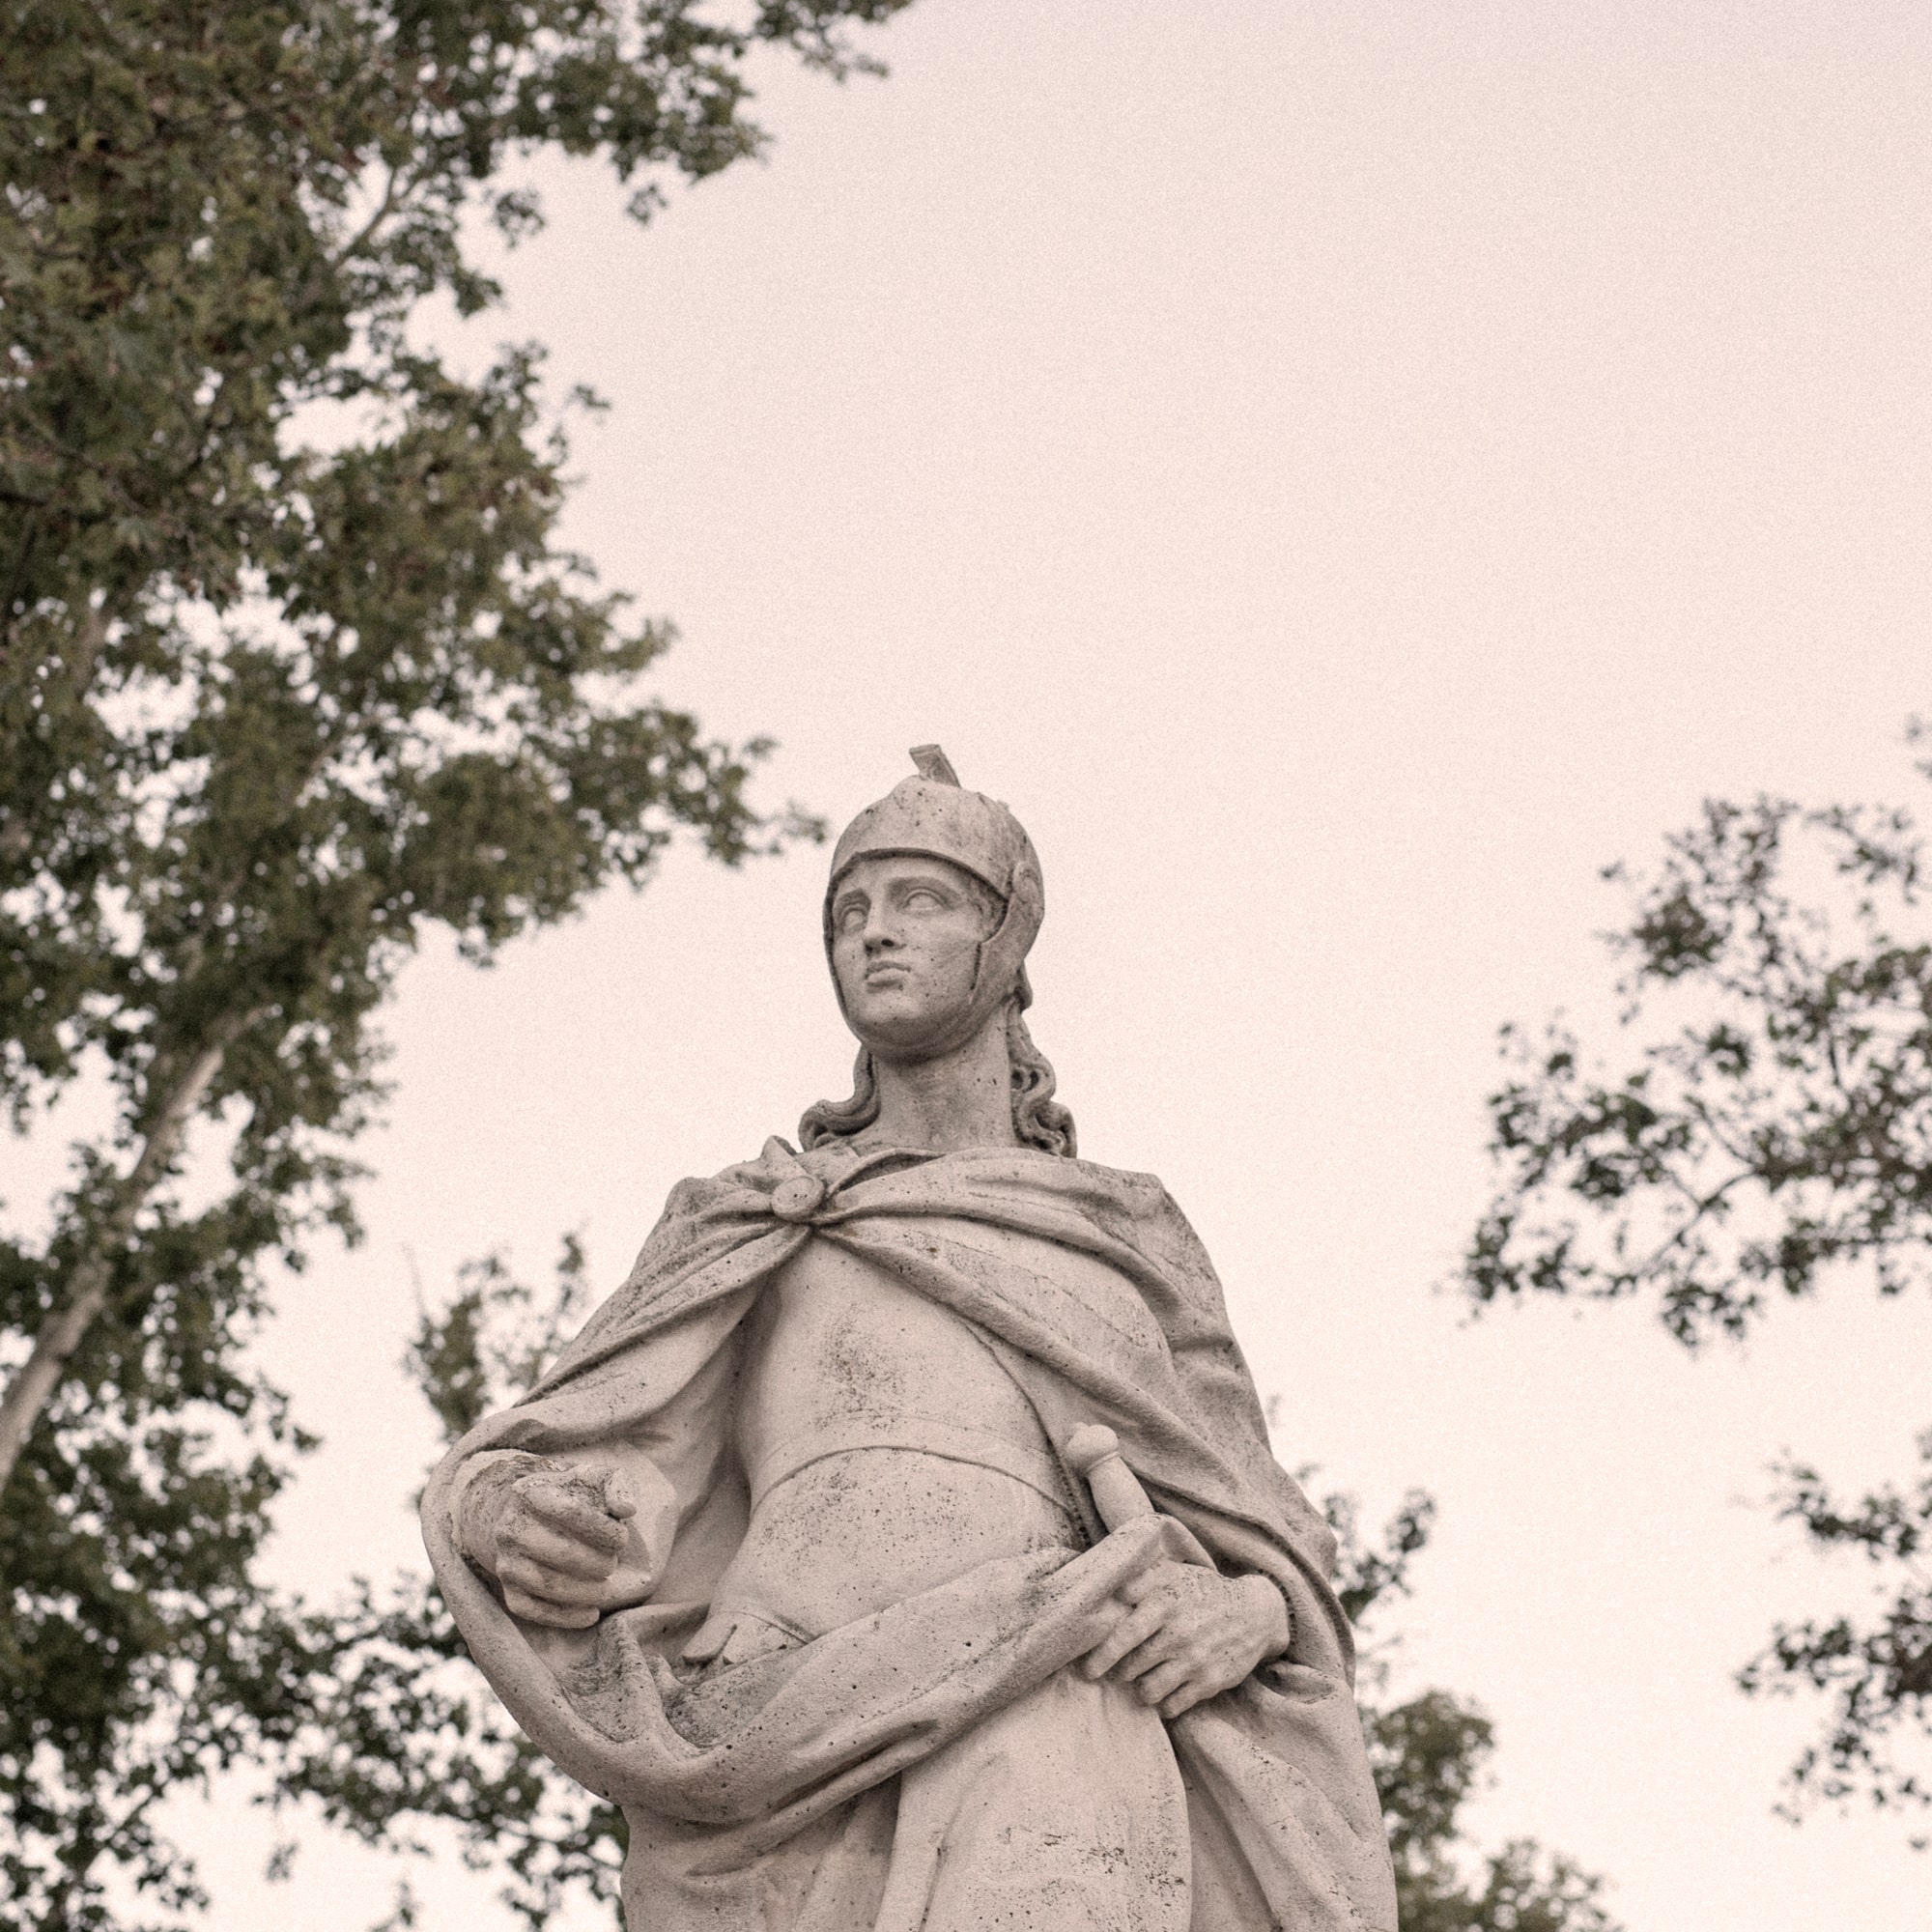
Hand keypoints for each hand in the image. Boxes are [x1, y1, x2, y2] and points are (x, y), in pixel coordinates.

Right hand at [467, 1464, 637, 1628]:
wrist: (526, 1517)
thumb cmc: (572, 1497)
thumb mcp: (596, 1479)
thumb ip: (618, 1486)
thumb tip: (627, 1510)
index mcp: (532, 1492)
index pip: (570, 1511)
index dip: (602, 1529)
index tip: (622, 1538)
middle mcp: (510, 1527)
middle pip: (559, 1551)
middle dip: (596, 1562)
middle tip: (613, 1563)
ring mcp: (505, 1561)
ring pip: (546, 1584)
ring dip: (585, 1591)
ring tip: (606, 1587)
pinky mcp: (507, 1590)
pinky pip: (532, 1610)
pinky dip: (564, 1617)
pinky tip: (591, 1614)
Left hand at [1077, 1561, 1288, 1718]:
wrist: (1255, 1612)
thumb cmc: (1204, 1590)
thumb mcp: (1175, 1572)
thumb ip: (1141, 1577)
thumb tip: (1111, 1588)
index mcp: (1166, 1603)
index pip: (1125, 1634)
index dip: (1102, 1655)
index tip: (1088, 1668)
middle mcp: (1180, 1633)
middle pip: (1133, 1667)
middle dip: (1120, 1672)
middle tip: (1118, 1671)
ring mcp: (1196, 1661)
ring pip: (1150, 1690)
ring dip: (1141, 1689)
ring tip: (1142, 1681)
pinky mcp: (1211, 1682)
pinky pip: (1174, 1705)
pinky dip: (1164, 1703)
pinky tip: (1164, 1692)